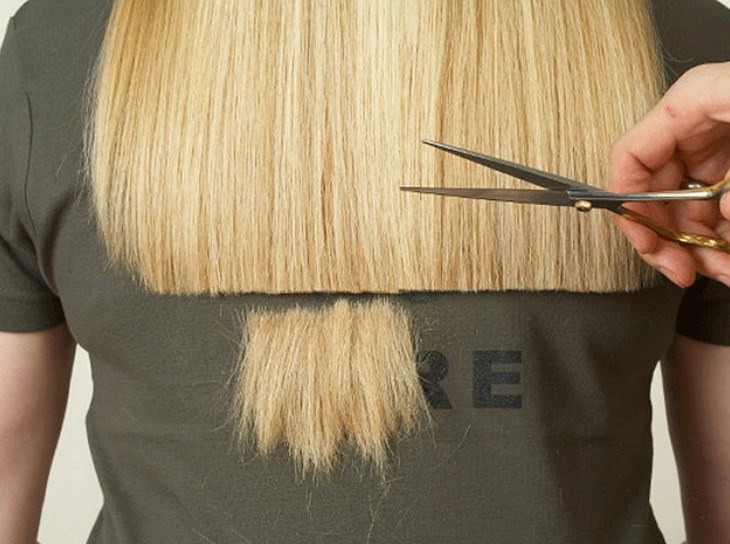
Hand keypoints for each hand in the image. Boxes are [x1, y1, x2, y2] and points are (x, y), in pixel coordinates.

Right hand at [608, 62, 729, 287]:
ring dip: (702, 248)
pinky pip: (716, 210)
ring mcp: (719, 147)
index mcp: (692, 105)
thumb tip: (727, 214)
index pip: (630, 157)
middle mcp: (698, 127)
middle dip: (671, 238)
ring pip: (687, 208)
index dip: (629, 205)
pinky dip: (723, 239)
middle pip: (656, 191)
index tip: (647, 242)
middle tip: (686, 271)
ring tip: (726, 271)